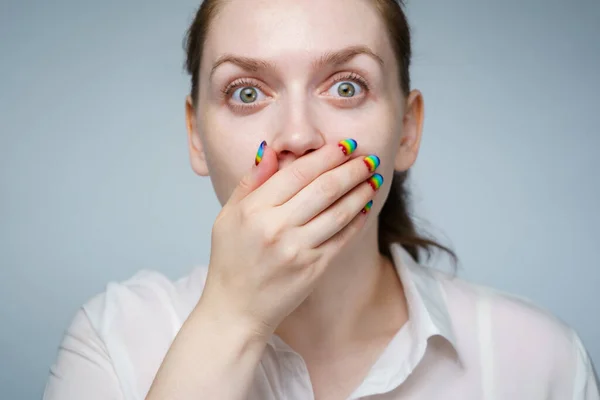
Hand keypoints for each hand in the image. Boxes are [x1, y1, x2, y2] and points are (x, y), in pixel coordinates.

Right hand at [198, 139, 383, 337]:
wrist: (236, 310)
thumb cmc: (230, 260)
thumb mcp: (227, 216)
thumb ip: (250, 181)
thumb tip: (271, 150)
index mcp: (254, 210)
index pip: (297, 172)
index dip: (326, 156)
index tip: (344, 145)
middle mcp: (276, 228)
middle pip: (324, 188)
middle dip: (352, 169)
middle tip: (369, 157)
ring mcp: (297, 250)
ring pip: (338, 212)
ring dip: (360, 191)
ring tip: (374, 177)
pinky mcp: (313, 268)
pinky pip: (342, 238)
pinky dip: (357, 219)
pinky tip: (365, 205)